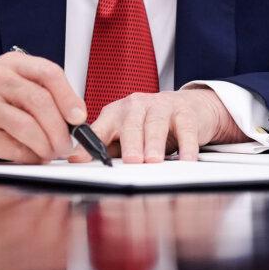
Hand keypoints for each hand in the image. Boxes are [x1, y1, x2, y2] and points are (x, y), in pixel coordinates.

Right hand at [0, 51, 85, 163]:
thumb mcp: (20, 91)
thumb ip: (47, 99)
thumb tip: (78, 122)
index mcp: (13, 63)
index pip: (49, 72)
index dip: (69, 97)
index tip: (79, 117)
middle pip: (40, 101)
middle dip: (60, 128)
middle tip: (68, 145)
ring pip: (28, 126)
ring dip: (47, 145)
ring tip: (52, 152)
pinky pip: (15, 147)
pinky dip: (30, 156)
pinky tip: (31, 155)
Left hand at [68, 87, 246, 163]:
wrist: (189, 106)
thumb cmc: (151, 124)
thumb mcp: (127, 135)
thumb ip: (108, 148)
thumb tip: (82, 164)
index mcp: (116, 113)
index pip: (99, 128)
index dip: (89, 143)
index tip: (79, 159)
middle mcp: (136, 105)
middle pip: (131, 123)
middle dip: (130, 142)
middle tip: (131, 161)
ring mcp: (161, 105)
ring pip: (156, 123)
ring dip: (154, 142)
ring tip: (153, 160)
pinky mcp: (184, 111)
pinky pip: (185, 128)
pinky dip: (186, 145)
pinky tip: (186, 159)